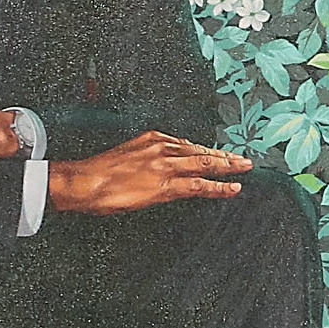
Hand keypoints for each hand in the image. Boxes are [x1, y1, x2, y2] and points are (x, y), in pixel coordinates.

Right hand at [47, 130, 252, 213]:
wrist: (83, 181)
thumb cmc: (97, 173)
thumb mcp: (126, 155)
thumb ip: (146, 156)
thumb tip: (158, 166)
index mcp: (153, 139)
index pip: (188, 144)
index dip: (206, 150)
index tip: (219, 153)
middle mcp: (163, 148)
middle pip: (202, 150)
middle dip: (225, 155)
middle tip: (244, 159)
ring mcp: (166, 166)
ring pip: (206, 164)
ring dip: (228, 167)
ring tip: (245, 169)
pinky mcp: (166, 184)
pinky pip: (199, 185)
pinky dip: (218, 187)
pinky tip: (232, 188)